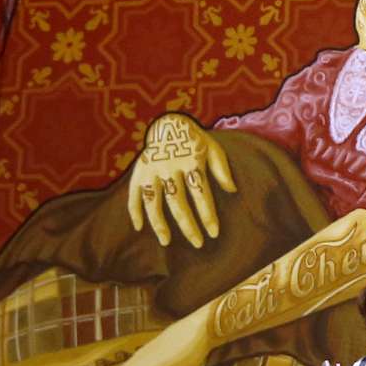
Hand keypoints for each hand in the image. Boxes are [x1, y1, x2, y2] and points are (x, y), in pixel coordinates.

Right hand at [127, 113, 236, 248]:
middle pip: (177, 202)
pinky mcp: (138, 171)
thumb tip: (233, 191)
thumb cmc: (195, 140)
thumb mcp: (213, 148)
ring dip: (159, 223)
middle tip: (198, 244)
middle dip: (188, 225)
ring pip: (153, 201)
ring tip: (166, 242)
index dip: (207, 215)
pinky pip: (133, 193)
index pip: (200, 194)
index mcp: (190, 161)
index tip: (214, 234)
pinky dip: (134, 210)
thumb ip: (222, 169)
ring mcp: (152, 170)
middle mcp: (169, 167)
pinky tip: (139, 228)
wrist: (168, 122)